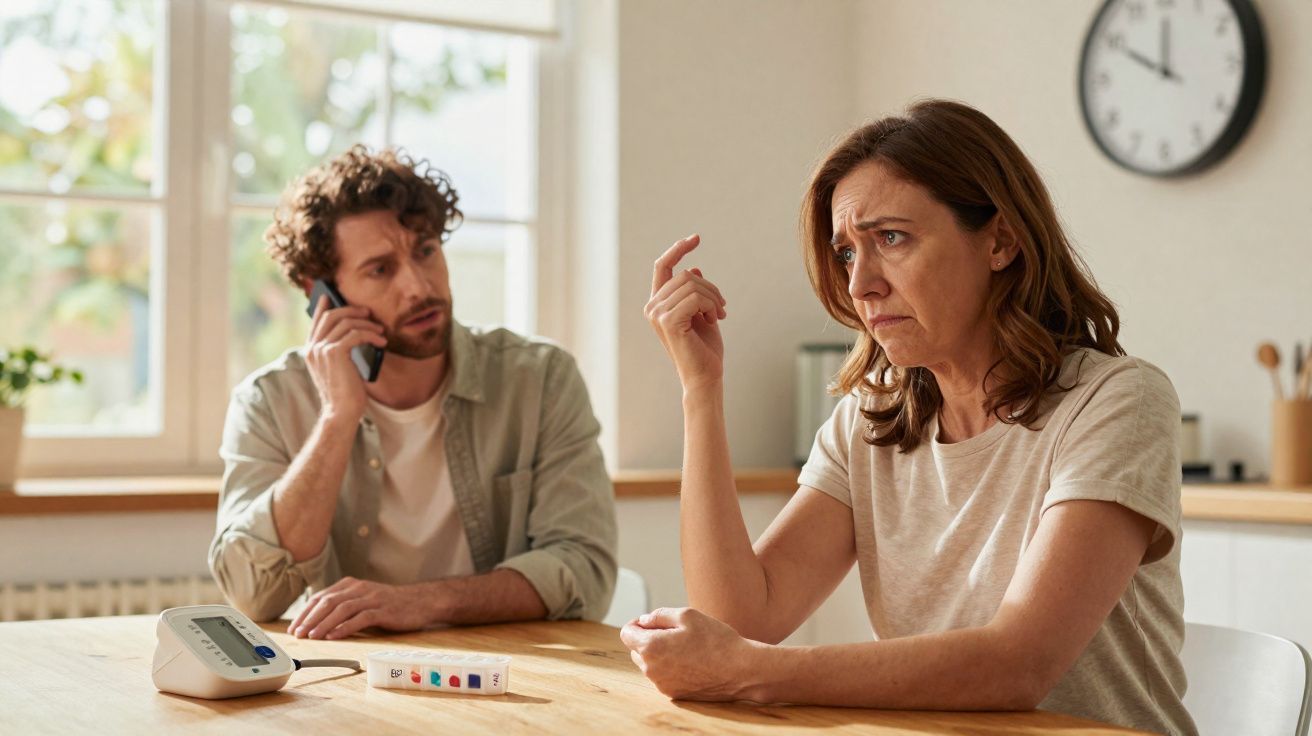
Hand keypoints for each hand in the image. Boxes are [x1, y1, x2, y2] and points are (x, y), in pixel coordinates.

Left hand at [287, 577, 434, 638]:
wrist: (421, 601)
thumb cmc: (390, 604)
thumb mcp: (364, 599)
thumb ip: (344, 605)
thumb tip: (318, 621)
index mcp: (351, 584)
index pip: (321, 597)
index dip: (305, 612)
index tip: (294, 627)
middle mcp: (360, 588)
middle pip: (328, 601)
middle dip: (310, 618)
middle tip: (298, 633)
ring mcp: (372, 598)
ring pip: (342, 609)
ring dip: (324, 623)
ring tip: (312, 636)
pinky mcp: (383, 610)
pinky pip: (361, 618)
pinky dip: (345, 627)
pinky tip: (334, 636)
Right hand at [305, 295, 386, 424]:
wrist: (341, 412)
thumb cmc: (345, 393)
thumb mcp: (339, 368)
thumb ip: (339, 350)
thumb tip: (355, 332)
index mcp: (311, 351)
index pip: (316, 322)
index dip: (323, 307)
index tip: (330, 296)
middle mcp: (313, 348)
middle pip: (331, 316)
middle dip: (352, 310)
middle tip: (368, 313)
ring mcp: (321, 350)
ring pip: (346, 323)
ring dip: (367, 324)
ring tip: (381, 330)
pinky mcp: (334, 354)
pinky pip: (355, 334)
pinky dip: (371, 335)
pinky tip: (381, 341)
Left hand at [619, 607, 761, 700]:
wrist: (740, 670)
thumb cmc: (715, 639)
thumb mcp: (687, 615)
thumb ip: (658, 615)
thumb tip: (643, 621)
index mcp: (651, 647)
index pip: (627, 633)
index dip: (637, 624)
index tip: (652, 622)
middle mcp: (651, 669)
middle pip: (636, 650)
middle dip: (648, 639)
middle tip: (674, 633)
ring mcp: (661, 684)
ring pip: (649, 665)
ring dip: (659, 655)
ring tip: (686, 648)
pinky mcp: (673, 694)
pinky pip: (663, 677)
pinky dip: (670, 668)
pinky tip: (691, 662)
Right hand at [644, 235, 727, 393]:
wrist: (706, 376)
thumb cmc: (705, 348)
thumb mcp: (703, 313)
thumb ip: (696, 292)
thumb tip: (693, 268)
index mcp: (658, 304)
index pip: (663, 266)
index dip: (678, 249)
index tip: (696, 237)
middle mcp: (653, 307)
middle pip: (685, 275)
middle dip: (711, 288)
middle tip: (722, 309)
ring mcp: (657, 314)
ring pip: (692, 284)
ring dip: (713, 298)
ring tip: (718, 315)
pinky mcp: (667, 321)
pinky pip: (696, 297)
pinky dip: (711, 305)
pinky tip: (714, 320)